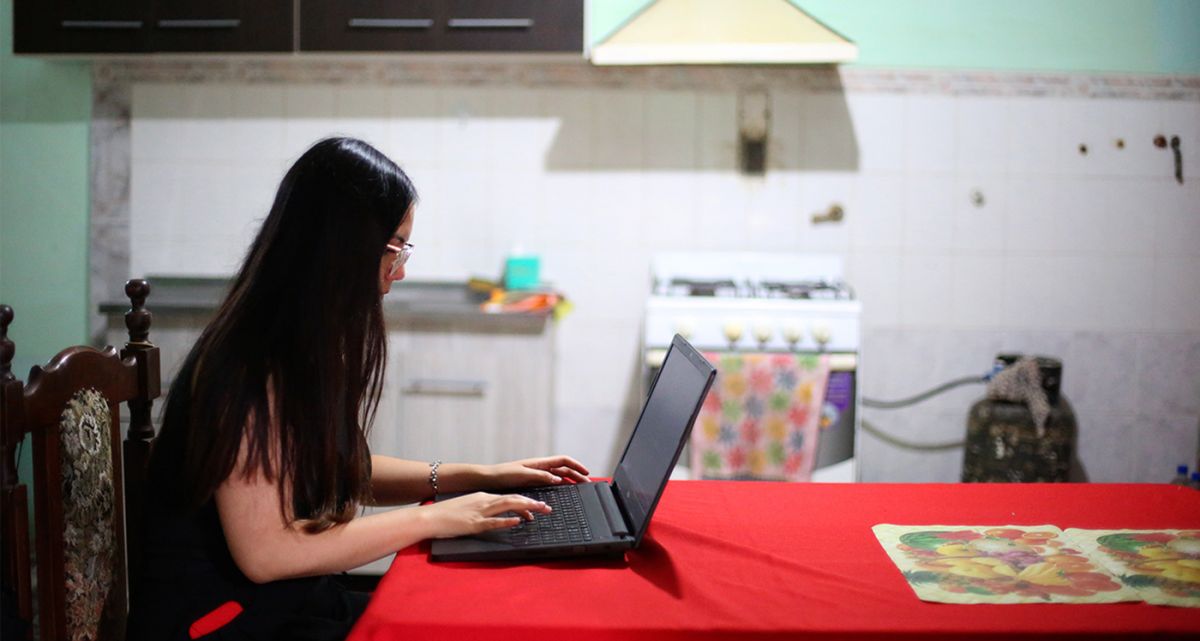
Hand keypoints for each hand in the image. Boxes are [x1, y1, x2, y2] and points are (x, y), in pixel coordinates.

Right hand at [422, 492, 550, 537]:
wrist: (429, 517)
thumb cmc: (447, 514)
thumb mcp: (468, 507)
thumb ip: (483, 509)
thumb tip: (498, 516)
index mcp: (483, 497)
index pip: (509, 497)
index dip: (525, 501)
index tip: (537, 507)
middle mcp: (484, 501)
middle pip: (513, 499)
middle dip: (532, 503)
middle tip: (547, 508)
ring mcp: (479, 512)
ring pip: (507, 506)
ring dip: (526, 507)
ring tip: (540, 510)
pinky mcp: (473, 524)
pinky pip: (493, 521)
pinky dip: (507, 521)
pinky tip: (517, 522)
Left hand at [486, 455, 589, 487]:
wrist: (488, 479)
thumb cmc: (503, 475)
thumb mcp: (522, 475)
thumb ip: (541, 476)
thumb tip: (559, 479)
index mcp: (539, 463)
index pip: (563, 461)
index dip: (576, 466)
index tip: (586, 473)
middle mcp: (540, 468)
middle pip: (563, 470)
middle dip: (577, 475)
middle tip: (587, 484)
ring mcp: (536, 476)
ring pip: (558, 478)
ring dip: (569, 482)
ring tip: (578, 489)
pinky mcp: (531, 484)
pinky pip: (549, 485)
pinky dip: (559, 488)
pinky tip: (561, 495)